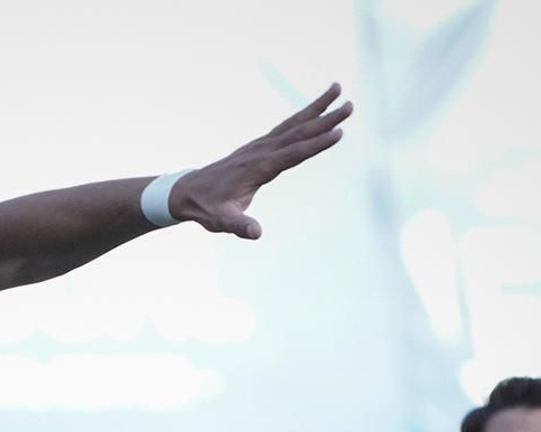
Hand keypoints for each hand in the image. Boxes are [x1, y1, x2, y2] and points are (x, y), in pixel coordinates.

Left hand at [170, 84, 353, 239]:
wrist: (189, 191)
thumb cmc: (207, 209)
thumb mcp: (222, 221)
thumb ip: (240, 226)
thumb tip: (256, 234)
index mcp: (258, 168)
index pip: (293, 154)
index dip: (316, 145)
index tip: (338, 134)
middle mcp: (261, 151)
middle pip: (299, 132)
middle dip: (326, 119)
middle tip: (350, 106)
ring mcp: (261, 145)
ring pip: (294, 123)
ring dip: (317, 107)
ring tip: (339, 89)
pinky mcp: (260, 145)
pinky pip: (287, 126)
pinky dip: (304, 115)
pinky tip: (316, 109)